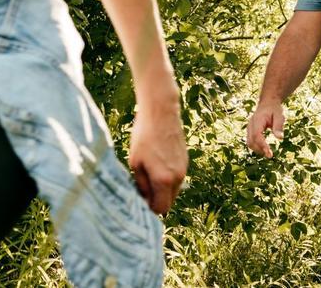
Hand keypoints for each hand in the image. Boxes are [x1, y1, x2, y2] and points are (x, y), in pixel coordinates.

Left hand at [127, 100, 186, 214]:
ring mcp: (184, 169)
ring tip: (148, 172)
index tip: (140, 201)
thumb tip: (144, 199)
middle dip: (156, 199)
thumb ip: (141, 185)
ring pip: (173, 190)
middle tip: (141, 187)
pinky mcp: (185, 161)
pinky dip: (167, 177)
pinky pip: (176, 177)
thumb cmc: (143, 137)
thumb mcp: (135, 163)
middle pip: (169, 201)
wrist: (161, 113)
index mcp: (164, 180)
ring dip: (162, 188)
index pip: (160, 209)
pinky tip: (156, 162)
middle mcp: (178, 178)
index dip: (149, 209)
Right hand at [246, 100, 285, 157]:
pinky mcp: (250, 130)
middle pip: (251, 141)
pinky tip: (264, 149)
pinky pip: (250, 141)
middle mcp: (251, 124)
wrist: (268, 102)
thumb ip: (278, 126)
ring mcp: (249, 127)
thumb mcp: (279, 115)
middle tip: (270, 155)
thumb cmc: (274, 109)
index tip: (269, 154)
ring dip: (257, 149)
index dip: (262, 145)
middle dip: (259, 149)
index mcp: (257, 120)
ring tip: (267, 153)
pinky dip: (256, 147)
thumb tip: (280, 138)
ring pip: (249, 142)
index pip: (257, 135)